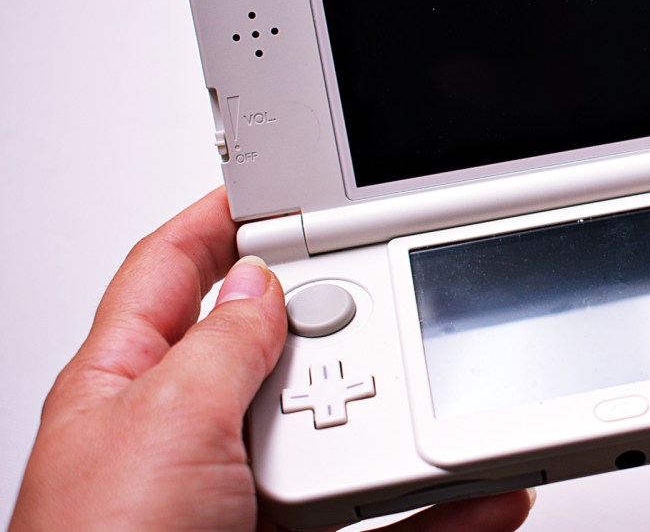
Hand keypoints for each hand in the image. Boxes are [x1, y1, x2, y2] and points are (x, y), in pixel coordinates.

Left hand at [11, 189, 532, 530]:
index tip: (281, 191)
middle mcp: (185, 437)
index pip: (174, 272)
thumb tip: (260, 288)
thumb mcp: (159, 425)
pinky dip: (441, 511)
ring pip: (342, 439)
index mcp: (126, 385)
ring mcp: (244, 498)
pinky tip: (482, 495)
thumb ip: (218, 348)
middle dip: (334, 323)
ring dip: (401, 421)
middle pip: (277, 349)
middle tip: (385, 300)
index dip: (222, 223)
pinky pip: (384, 520)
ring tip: (444, 395)